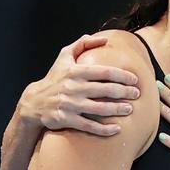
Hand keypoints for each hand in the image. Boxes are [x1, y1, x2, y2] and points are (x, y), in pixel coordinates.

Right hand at [18, 34, 140, 135]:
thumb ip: (82, 43)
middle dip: (124, 92)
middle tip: (137, 94)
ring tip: (130, 109)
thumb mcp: (64, 56)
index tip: (134, 80)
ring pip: (99, 108)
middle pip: (105, 90)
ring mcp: (69, 104)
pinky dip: (103, 129)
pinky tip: (116, 129)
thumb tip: (104, 39)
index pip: (104, 72)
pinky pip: (88, 125)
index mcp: (75, 71)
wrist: (33, 101)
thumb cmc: (54, 77)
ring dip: (117, 109)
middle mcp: (73, 87)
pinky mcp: (66, 119)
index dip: (122, 76)